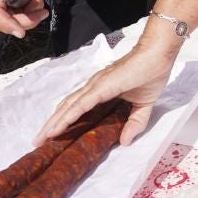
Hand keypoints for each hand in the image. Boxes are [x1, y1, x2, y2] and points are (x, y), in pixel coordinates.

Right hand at [0, 0, 54, 37]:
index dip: (6, 25)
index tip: (21, 32)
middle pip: (5, 20)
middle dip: (26, 20)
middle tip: (42, 11)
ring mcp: (1, 4)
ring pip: (14, 20)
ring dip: (30, 15)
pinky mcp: (9, 6)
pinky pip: (19, 17)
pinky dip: (31, 13)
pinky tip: (36, 1)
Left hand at [36, 39, 176, 146]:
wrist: (159, 54)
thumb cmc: (152, 73)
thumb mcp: (144, 105)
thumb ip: (135, 122)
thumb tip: (125, 142)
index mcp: (101, 91)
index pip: (77, 107)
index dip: (63, 121)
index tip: (52, 136)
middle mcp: (93, 88)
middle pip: (66, 108)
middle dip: (51, 125)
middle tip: (38, 142)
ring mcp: (95, 86)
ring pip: (68, 107)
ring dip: (53, 123)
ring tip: (41, 139)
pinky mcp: (101, 87)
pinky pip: (80, 105)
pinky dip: (67, 116)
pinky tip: (57, 128)